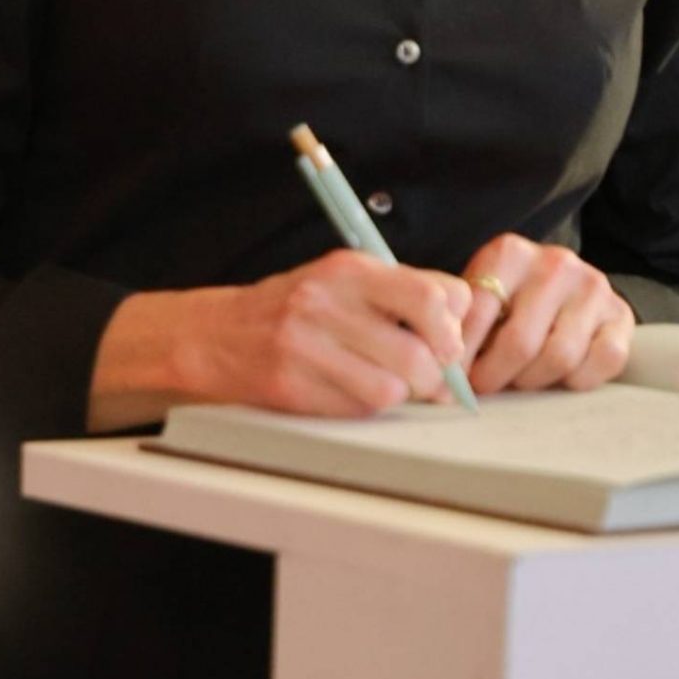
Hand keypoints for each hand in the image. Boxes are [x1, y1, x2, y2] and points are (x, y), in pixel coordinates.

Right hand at [88, 251, 471, 430]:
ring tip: (390, 383)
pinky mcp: (291, 387)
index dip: (452, 325)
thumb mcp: (345, 279)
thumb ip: (401, 291)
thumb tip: (461, 321)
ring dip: (401, 395)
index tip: (449, 339)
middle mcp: (327, 303)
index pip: (431, 296)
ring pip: (392, 389)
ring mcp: (305, 347)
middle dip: (435, 373)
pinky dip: (368, 407)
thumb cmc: (296, 306)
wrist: (217, 334)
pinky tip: (354, 391)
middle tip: (430, 376)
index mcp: (349, 269)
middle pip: (419, 353)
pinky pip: (356, 410)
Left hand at [458, 235, 634, 396]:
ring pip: (560, 356)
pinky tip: (559, 374)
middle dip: (495, 376)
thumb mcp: (480, 297)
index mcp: (510, 253)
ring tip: (519, 378)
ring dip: (534, 380)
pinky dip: (577, 379)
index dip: (461, 354)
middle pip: (520, 342)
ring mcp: (592, 287)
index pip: (477, 311)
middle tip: (483, 388)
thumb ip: (460, 323)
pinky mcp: (620, 314)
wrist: (565, 286)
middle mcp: (555, 262)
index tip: (452, 378)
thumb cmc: (510, 300)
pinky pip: (601, 362)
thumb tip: (439, 372)